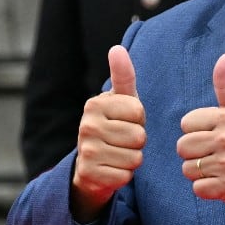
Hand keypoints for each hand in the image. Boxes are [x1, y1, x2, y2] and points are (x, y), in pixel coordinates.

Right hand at [71, 46, 145, 220]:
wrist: (91, 165)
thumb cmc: (113, 126)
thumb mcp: (120, 101)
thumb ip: (123, 76)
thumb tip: (117, 48)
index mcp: (95, 104)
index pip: (138, 111)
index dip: (139, 119)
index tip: (125, 121)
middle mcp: (86, 126)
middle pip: (139, 136)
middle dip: (137, 142)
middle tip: (122, 141)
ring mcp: (86, 151)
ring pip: (135, 158)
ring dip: (132, 159)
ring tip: (118, 154)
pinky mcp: (89, 175)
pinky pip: (125, 176)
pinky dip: (124, 175)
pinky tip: (112, 169)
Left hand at [178, 53, 224, 207]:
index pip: (186, 124)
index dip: (197, 130)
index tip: (214, 134)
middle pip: (182, 147)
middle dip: (194, 153)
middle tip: (214, 153)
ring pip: (188, 169)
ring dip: (199, 172)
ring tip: (219, 168)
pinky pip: (197, 189)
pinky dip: (206, 189)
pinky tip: (221, 182)